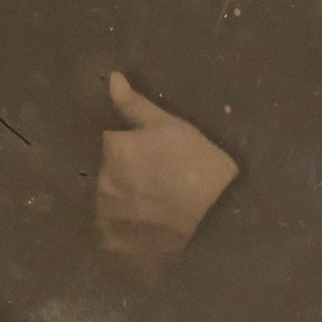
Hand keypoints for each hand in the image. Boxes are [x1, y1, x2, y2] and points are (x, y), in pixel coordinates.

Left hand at [96, 73, 237, 269]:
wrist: (219, 214)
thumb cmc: (197, 162)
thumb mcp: (169, 125)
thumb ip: (134, 104)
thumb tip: (111, 78)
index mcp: (113, 149)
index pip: (112, 142)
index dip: (132, 146)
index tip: (154, 153)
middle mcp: (102, 182)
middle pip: (108, 172)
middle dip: (126, 172)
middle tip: (159, 178)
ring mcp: (108, 216)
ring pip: (109, 201)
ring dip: (124, 200)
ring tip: (157, 204)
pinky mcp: (117, 243)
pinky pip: (111, 233)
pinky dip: (124, 229)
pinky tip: (148, 227)